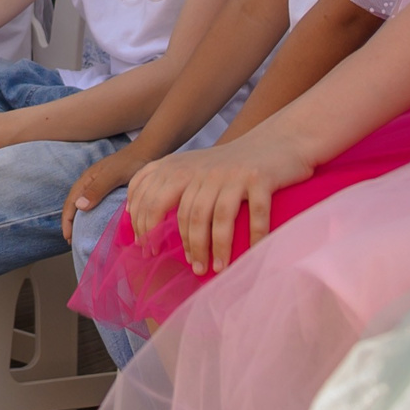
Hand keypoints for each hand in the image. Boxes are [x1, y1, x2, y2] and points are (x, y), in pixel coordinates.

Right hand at [62, 143, 151, 239]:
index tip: (68, 237)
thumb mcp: (112, 176)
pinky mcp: (109, 191)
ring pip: (84, 206)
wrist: (146, 153)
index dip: (67, 220)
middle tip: (71, 241)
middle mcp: (90, 184)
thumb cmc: (129, 163)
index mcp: (86, 180)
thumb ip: (96, 189)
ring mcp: (99, 187)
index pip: (70, 202)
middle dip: (71, 223)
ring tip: (81, 236)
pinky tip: (98, 224)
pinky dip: (93, 216)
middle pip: (74, 205)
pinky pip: (96, 205)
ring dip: (80, 221)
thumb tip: (79, 206)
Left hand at [125, 138, 311, 276]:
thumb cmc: (230, 165)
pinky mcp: (260, 178)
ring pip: (217, 217)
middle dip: (187, 245)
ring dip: (216, 248)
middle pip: (186, 213)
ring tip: (216, 268)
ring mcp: (232, 174)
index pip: (151, 197)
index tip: (147, 250)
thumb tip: (132, 212)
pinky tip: (252, 253)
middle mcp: (203, 170)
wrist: (277, 141)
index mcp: (180, 166)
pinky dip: (255, 236)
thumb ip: (163, 184)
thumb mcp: (192, 167)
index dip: (145, 225)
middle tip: (192, 267)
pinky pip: (256, 214)